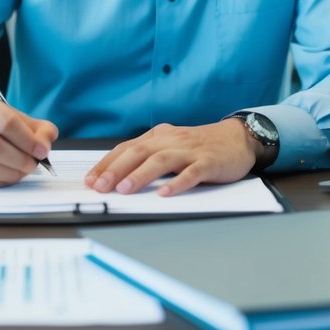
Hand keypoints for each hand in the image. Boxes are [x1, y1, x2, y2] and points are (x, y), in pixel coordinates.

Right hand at [0, 91, 57, 186]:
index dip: (28, 140)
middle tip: (33, 165)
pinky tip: (8, 175)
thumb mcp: (16, 118)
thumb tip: (44, 146)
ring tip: (23, 171)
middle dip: (20, 160)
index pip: (6, 122)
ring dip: (11, 174)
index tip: (42, 151)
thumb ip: (38, 129)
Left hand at [84, 119, 259, 196]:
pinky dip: (177, 182)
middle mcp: (171, 140)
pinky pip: (192, 173)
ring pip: (161, 160)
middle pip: (139, 152)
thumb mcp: (171, 145)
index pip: (127, 148)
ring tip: (125, 189)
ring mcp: (190, 151)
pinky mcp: (209, 162)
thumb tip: (119, 176)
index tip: (90, 180)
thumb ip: (149, 156)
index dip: (107, 163)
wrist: (238, 138)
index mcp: (159, 136)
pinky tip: (165, 193)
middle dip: (116, 169)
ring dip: (140, 174)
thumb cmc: (201, 146)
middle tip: (100, 186)